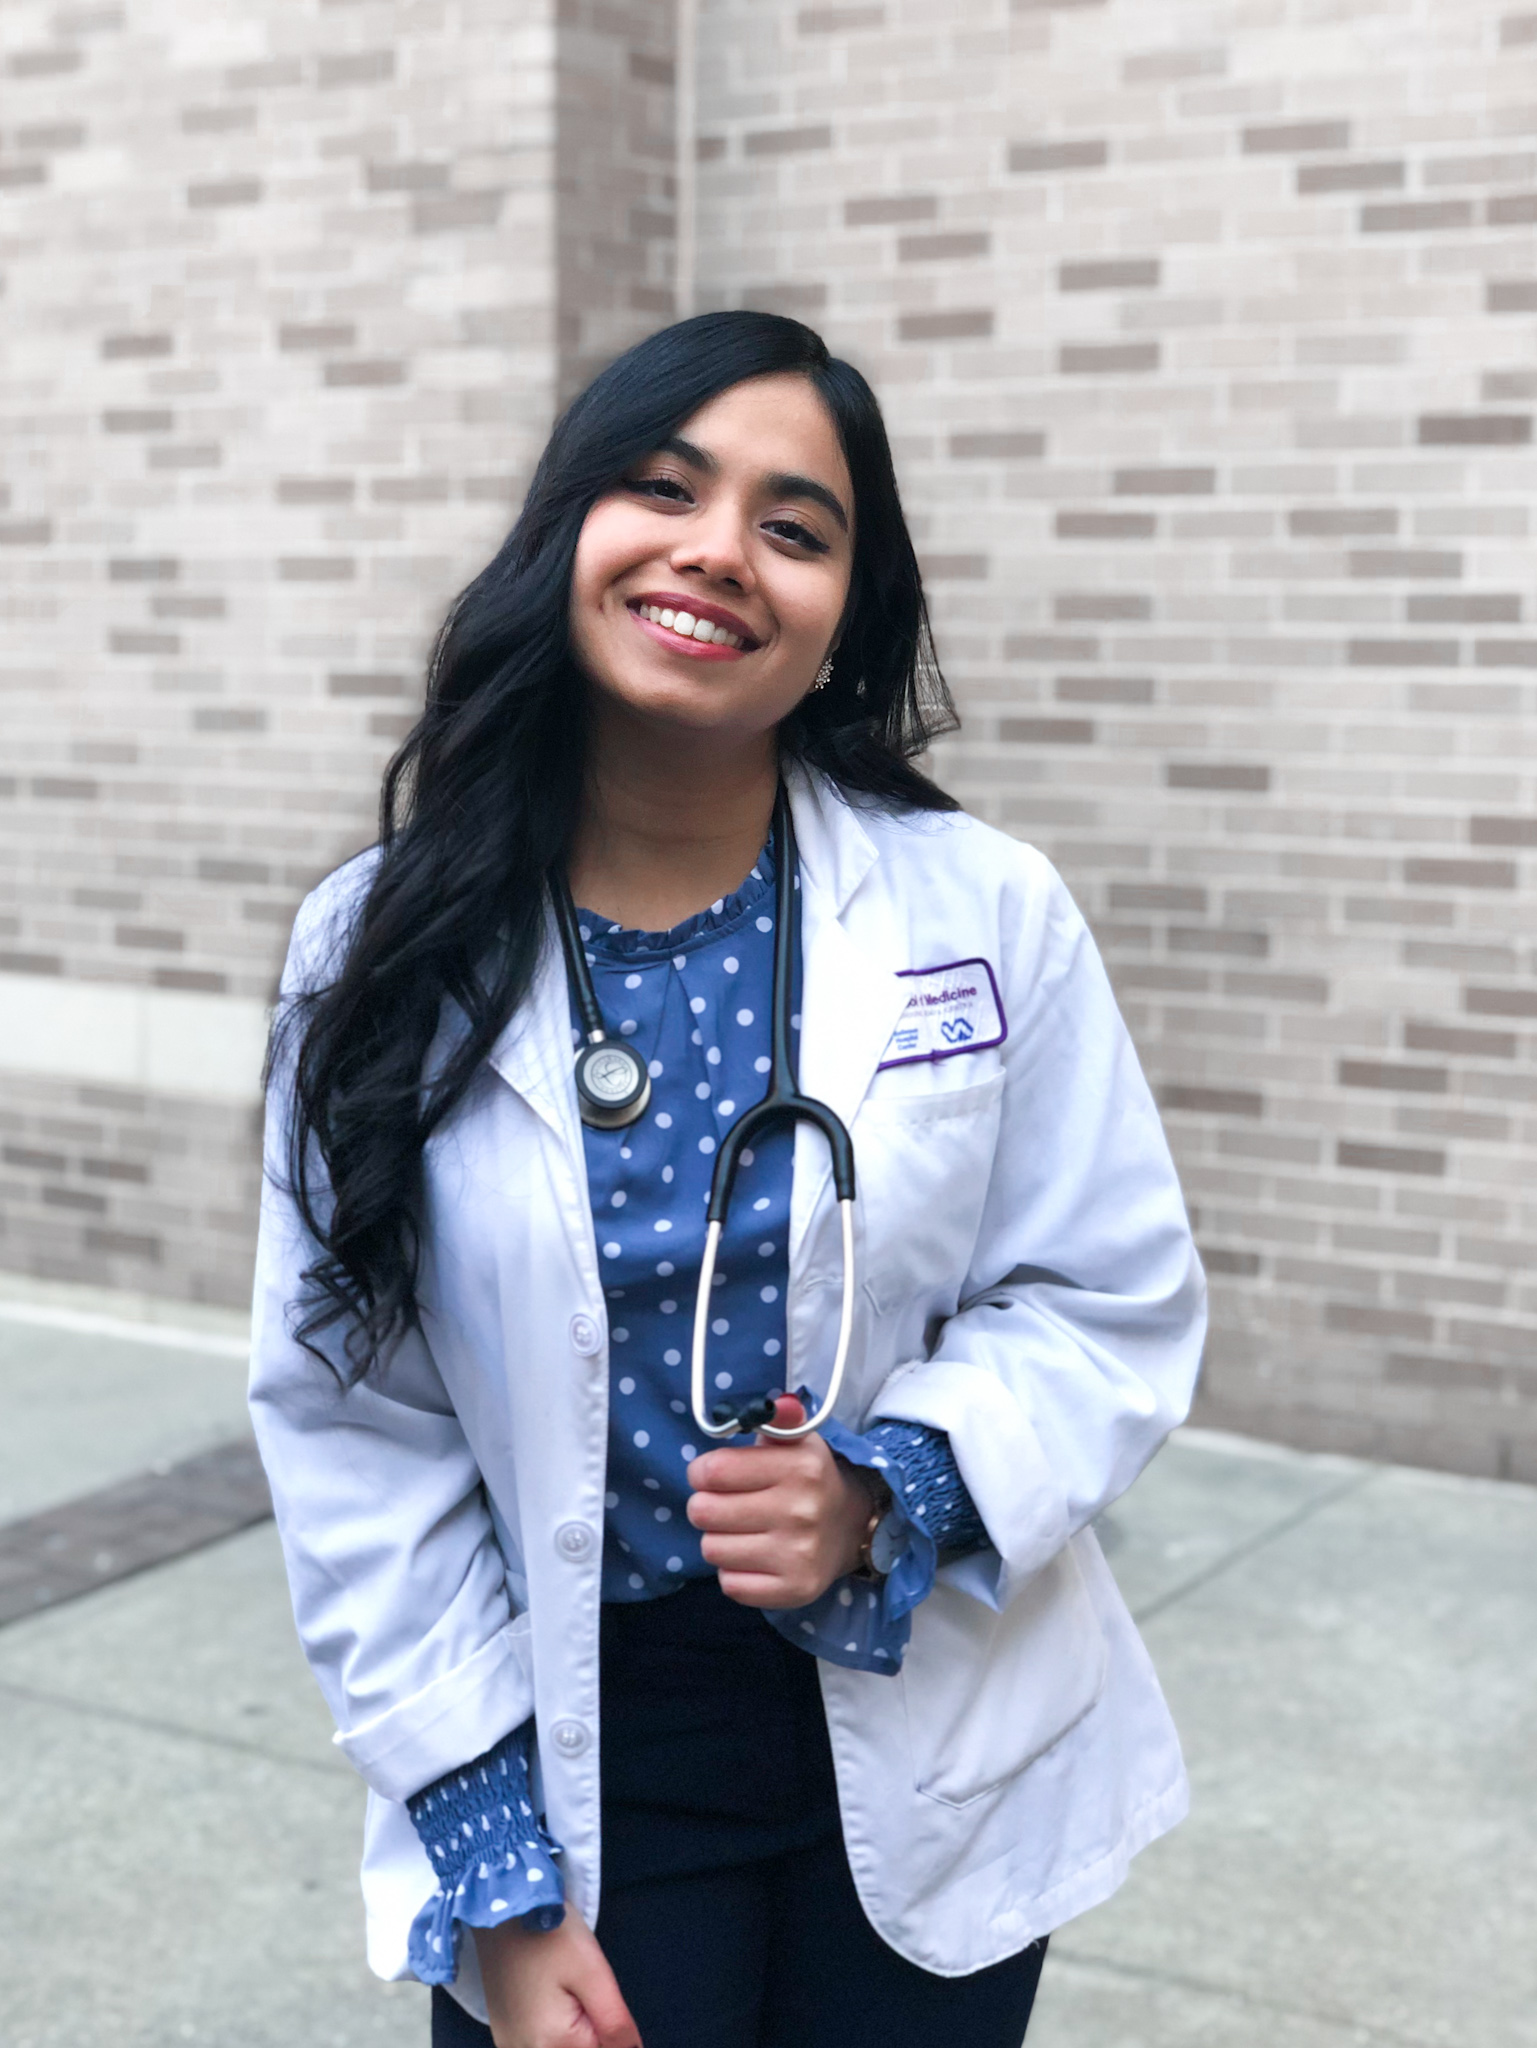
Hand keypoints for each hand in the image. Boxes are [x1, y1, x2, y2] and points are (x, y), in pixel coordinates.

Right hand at [474, 1909, 640, 2047]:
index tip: (601, 2003)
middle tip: (583, 1993)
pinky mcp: (504, 2034)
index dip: (613, 2034)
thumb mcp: (593, 1972)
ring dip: (573, 2033)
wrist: (502, 1908)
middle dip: (592, 2032)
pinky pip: (539, 2044)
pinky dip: (553, 2032)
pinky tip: (551, 2001)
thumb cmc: (552, 1934)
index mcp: (554, 2043)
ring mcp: (511, 2046)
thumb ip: (615, 2023)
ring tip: (566, 1993)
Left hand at [686, 1396, 884, 1608]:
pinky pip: (730, 1584)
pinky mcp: (794, 1589)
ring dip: (720, 1540)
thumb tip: (778, 1405)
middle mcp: (801, 1511)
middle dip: (707, 1506)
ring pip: (712, 1549)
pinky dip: (735, 1572)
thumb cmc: (808, 1480)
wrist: (851, 1526)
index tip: (714, 1475)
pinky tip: (755, 1556)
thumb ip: (781, 1419)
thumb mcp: (798, 1441)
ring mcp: (799, 1555)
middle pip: (703, 1512)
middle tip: (727, 1504)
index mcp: (800, 1467)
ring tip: (743, 1531)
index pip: (713, 1471)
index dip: (703, 1472)